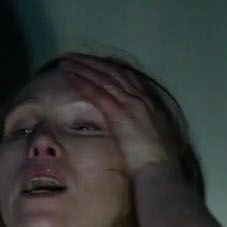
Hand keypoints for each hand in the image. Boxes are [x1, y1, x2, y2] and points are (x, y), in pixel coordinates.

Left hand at [58, 55, 176, 178]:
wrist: (160, 169)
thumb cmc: (155, 162)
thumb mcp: (150, 138)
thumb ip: (140, 128)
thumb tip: (131, 130)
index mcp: (149, 104)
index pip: (126, 78)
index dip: (109, 68)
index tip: (94, 63)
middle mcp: (141, 98)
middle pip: (113, 73)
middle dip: (92, 63)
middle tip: (74, 56)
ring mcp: (130, 104)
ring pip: (103, 78)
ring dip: (83, 67)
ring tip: (66, 61)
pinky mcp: (119, 113)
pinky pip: (97, 92)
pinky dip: (82, 81)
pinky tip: (69, 75)